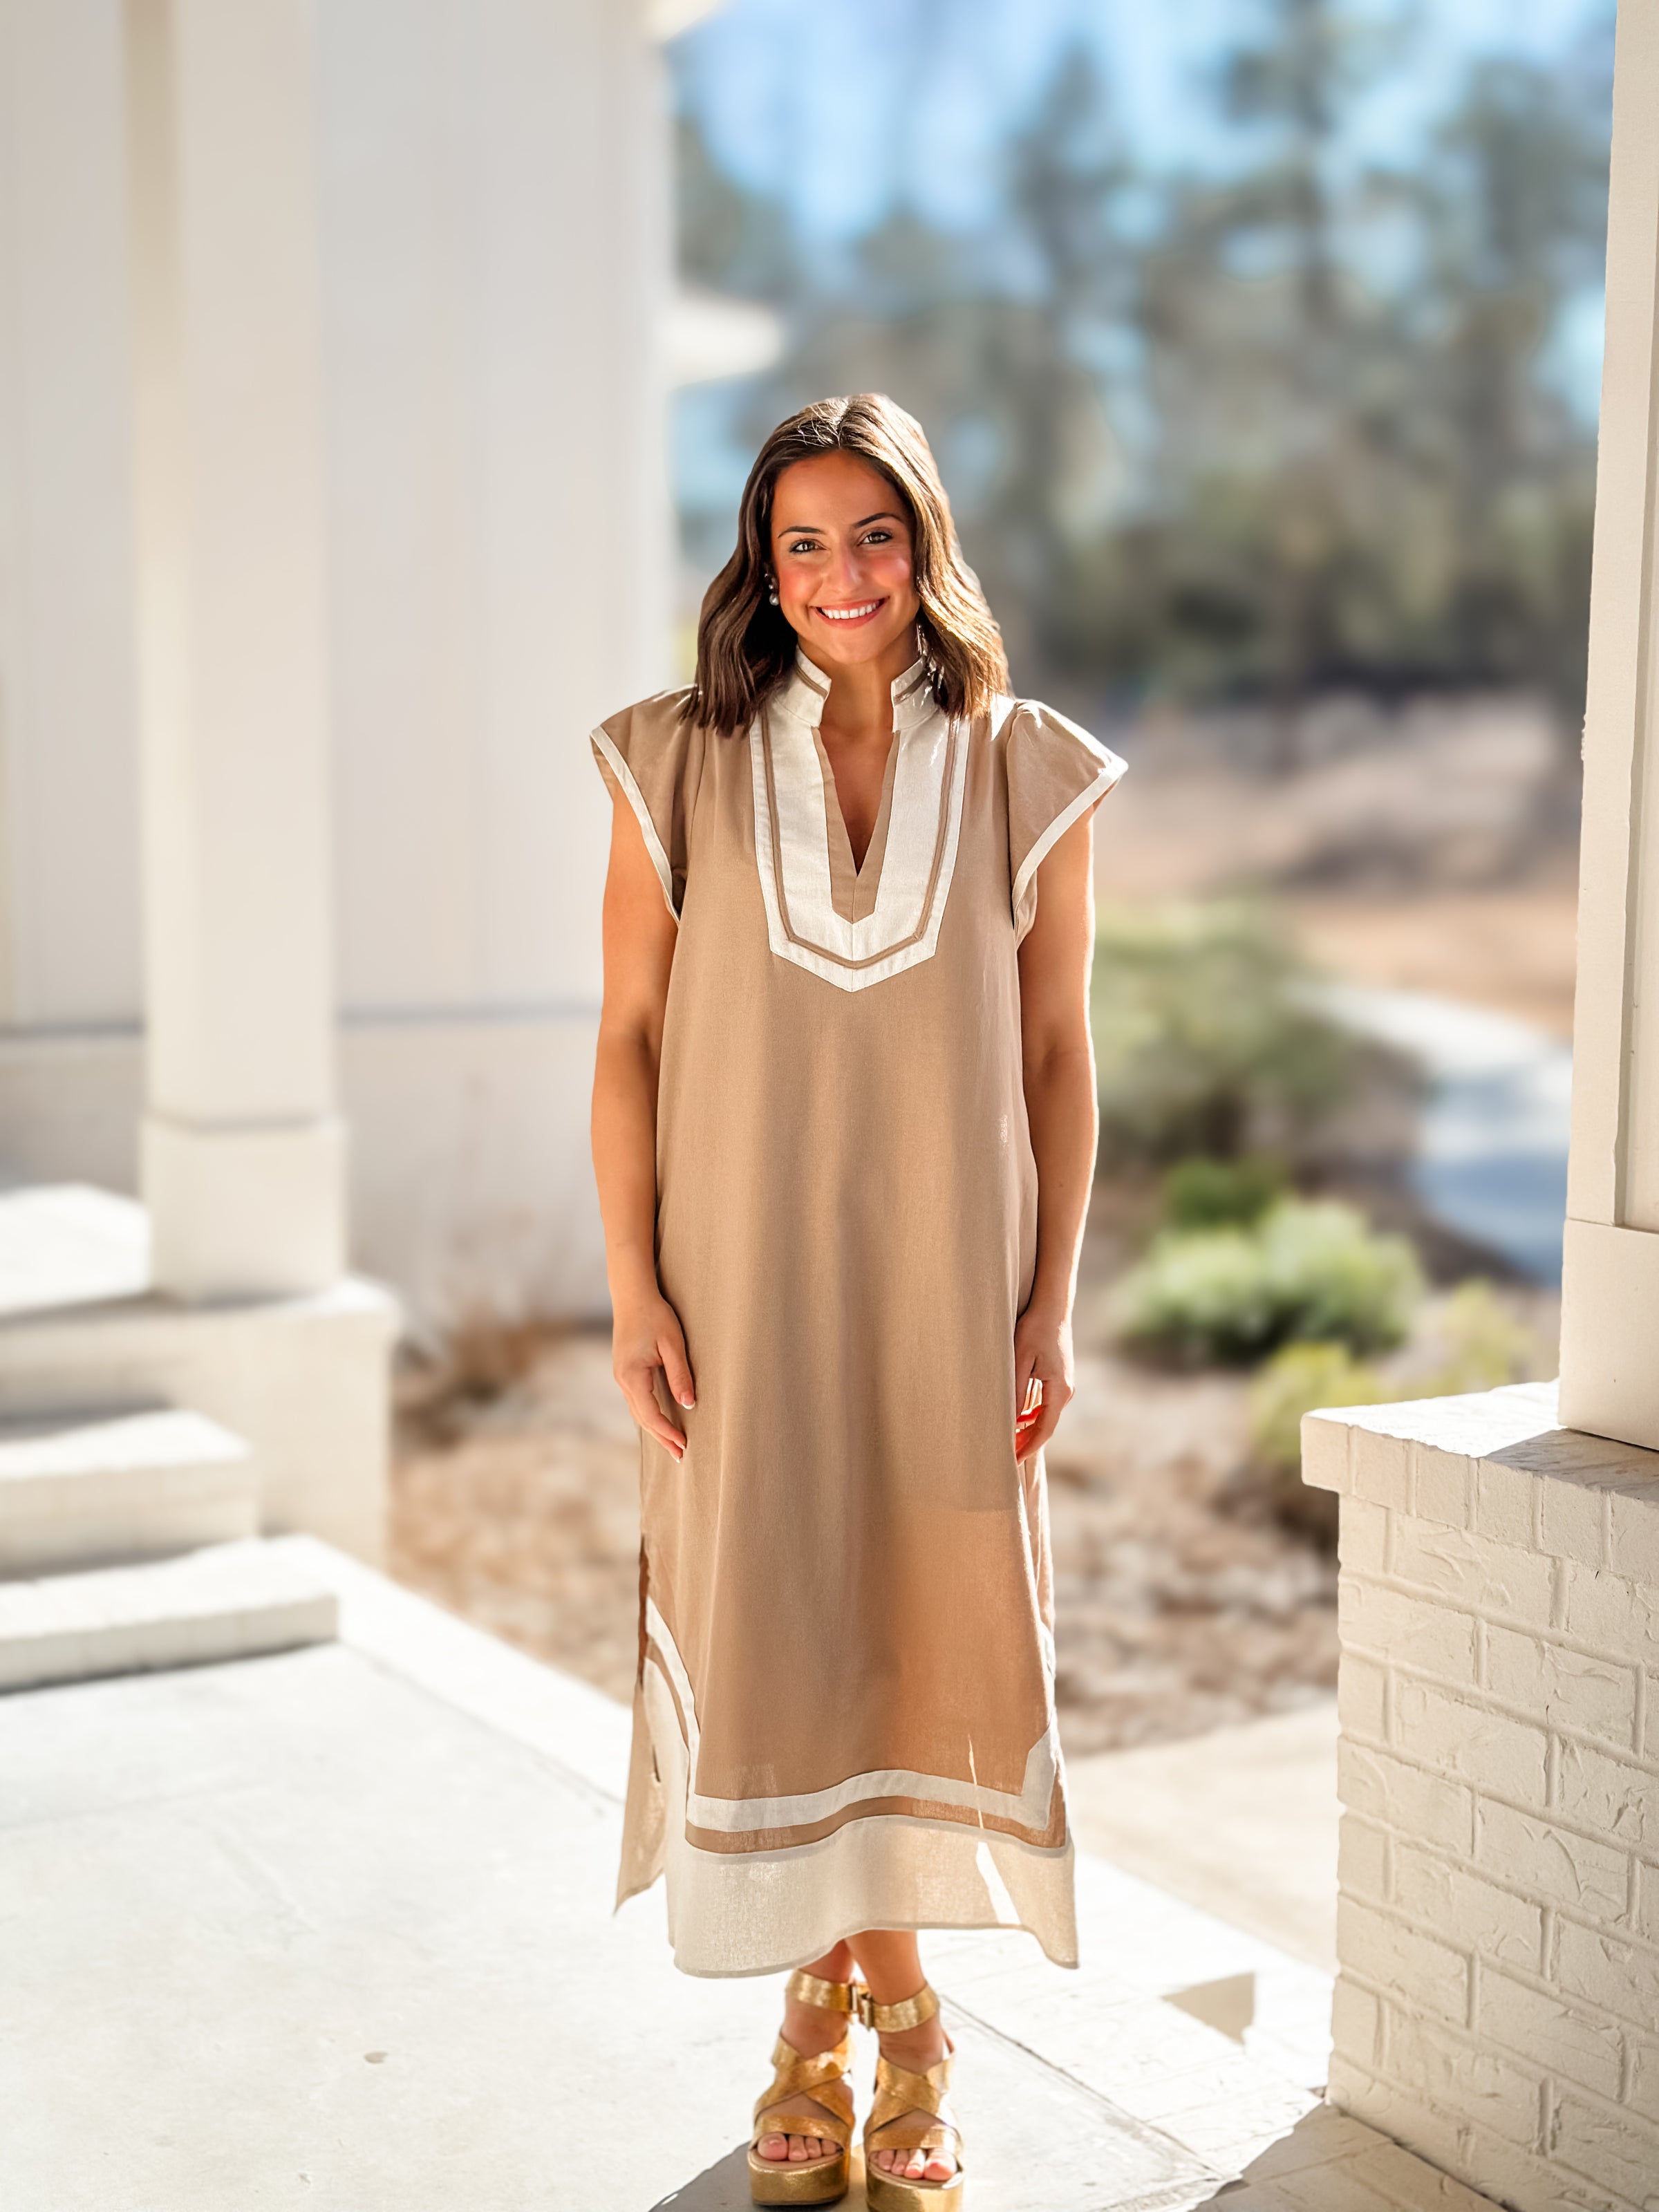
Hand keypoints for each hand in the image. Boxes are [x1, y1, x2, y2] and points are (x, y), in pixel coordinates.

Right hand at [611, 1287, 695, 1461]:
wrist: (632, 1295)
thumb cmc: (655, 1315)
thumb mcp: (673, 1344)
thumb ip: (680, 1375)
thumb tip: (689, 1405)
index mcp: (632, 1376)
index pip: (651, 1415)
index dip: (668, 1432)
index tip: (684, 1445)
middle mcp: (622, 1380)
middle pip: (643, 1418)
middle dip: (662, 1437)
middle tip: (681, 1455)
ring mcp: (621, 1376)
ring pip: (638, 1411)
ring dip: (655, 1428)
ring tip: (672, 1444)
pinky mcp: (624, 1370)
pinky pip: (636, 1400)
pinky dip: (648, 1415)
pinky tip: (659, 1420)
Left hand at [1013, 1304, 1073, 1461]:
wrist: (1053, 1308)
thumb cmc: (1034, 1329)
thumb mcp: (1020, 1361)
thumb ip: (1017, 1393)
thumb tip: (1012, 1422)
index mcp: (1059, 1390)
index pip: (1044, 1430)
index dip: (1027, 1447)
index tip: (1011, 1460)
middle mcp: (1066, 1391)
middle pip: (1046, 1426)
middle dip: (1026, 1442)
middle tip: (1005, 1455)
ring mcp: (1065, 1385)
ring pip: (1045, 1416)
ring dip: (1028, 1429)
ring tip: (1007, 1440)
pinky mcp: (1059, 1378)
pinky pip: (1046, 1404)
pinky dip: (1032, 1415)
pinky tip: (1017, 1418)